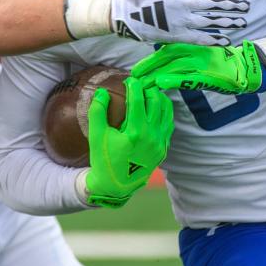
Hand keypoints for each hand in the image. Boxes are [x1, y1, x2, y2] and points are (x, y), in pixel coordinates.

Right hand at [85, 78, 173, 207]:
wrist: (117, 185)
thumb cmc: (104, 160)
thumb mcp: (97, 136)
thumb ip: (98, 112)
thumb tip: (101, 92)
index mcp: (136, 132)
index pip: (139, 100)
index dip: (134, 86)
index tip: (129, 80)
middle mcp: (152, 136)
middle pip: (156, 102)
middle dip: (148, 89)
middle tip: (139, 84)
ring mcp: (160, 143)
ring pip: (166, 112)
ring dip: (158, 99)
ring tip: (148, 93)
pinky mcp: (163, 148)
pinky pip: (168, 125)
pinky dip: (163, 113)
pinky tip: (154, 110)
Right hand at [110, 0, 248, 45]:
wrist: (123, 11)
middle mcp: (185, 2)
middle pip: (215, 3)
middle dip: (232, 5)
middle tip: (246, 6)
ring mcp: (182, 20)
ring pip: (211, 21)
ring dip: (228, 22)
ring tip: (241, 22)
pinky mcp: (177, 34)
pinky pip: (200, 38)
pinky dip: (215, 39)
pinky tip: (226, 40)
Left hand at [131, 42, 263, 94]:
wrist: (245, 69)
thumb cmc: (221, 64)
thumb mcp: (200, 58)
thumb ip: (183, 60)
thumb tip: (164, 67)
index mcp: (192, 46)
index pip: (166, 51)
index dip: (150, 60)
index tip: (136, 70)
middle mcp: (194, 52)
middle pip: (165, 59)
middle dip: (147, 68)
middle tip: (132, 77)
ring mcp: (200, 63)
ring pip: (172, 68)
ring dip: (154, 75)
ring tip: (140, 83)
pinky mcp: (207, 74)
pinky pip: (186, 77)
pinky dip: (172, 79)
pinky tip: (160, 83)